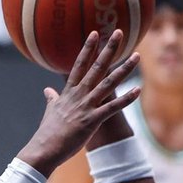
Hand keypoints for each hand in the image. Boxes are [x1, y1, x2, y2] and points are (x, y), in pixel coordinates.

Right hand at [18, 30, 141, 177]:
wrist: (44, 150)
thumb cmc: (47, 133)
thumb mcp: (50, 112)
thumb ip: (51, 99)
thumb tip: (47, 90)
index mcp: (68, 92)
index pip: (79, 64)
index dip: (88, 48)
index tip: (95, 33)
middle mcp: (78, 95)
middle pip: (96, 68)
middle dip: (108, 50)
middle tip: (119, 32)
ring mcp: (85, 107)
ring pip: (108, 84)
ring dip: (124, 69)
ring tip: (136, 56)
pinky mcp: (92, 121)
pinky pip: (112, 108)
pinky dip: (126, 99)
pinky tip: (138, 89)